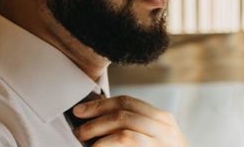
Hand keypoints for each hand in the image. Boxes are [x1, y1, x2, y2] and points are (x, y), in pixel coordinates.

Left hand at [71, 95, 187, 145]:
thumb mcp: (155, 136)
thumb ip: (134, 124)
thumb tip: (96, 118)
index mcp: (163, 119)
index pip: (127, 101)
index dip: (100, 104)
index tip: (80, 110)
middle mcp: (165, 129)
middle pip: (122, 114)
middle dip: (95, 120)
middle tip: (78, 131)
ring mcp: (162, 144)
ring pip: (125, 133)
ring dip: (99, 136)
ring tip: (85, 142)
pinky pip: (129, 145)